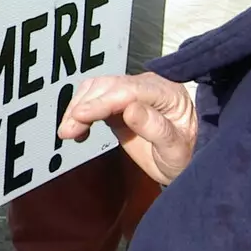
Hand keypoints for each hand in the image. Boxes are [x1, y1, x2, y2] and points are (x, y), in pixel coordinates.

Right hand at [58, 73, 197, 185]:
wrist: (179, 164)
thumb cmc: (182, 159)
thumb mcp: (175, 150)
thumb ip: (157, 129)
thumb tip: (130, 109)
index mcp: (168, 94)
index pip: (130, 90)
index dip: (102, 101)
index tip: (79, 115)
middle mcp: (149, 86)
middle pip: (109, 85)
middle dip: (85, 106)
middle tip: (68, 132)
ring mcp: (132, 91)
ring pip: (97, 88)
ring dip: (77, 107)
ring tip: (68, 132)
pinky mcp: (117, 101)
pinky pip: (93, 97)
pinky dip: (80, 111)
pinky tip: (77, 130)